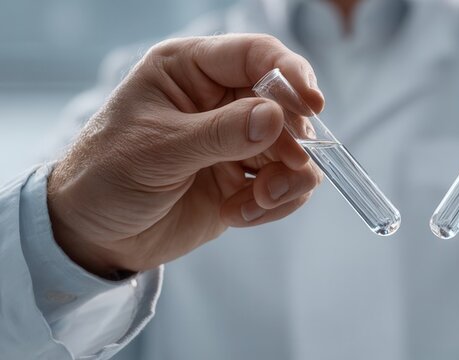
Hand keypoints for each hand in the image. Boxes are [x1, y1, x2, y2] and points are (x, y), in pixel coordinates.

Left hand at [48, 34, 322, 276]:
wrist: (92, 237)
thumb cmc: (106, 177)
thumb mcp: (159, 151)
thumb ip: (220, 134)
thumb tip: (276, 118)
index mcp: (190, 71)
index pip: (257, 55)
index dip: (290, 74)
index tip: (312, 105)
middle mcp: (220, 100)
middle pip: (287, 106)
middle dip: (291, 143)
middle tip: (280, 172)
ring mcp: (237, 141)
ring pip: (295, 149)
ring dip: (285, 180)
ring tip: (257, 203)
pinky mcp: (245, 180)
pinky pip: (286, 185)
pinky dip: (275, 204)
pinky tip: (241, 215)